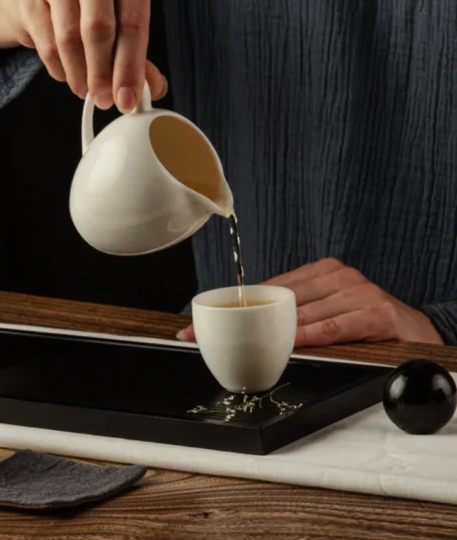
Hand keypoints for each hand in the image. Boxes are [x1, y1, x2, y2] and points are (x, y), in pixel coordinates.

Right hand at [0, 0, 166, 112]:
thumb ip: (140, 62)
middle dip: (102, 72)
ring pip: (69, 37)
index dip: (131, 66)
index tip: (127, 99)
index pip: (133, 22)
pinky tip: (67, 75)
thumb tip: (153, 91)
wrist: (47, 1)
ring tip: (85, 90)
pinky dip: (59, 69)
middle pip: (98, 27)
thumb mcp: (124, 33)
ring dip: (79, 74)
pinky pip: (46, 43)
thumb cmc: (94, 16)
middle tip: (104, 100)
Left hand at [175, 258, 443, 346]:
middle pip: (277, 301)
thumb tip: (244, 327)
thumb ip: (294, 314)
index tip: (197, 323)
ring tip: (236, 346)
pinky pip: (334, 326)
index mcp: (321, 272)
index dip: (231, 307)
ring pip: (302, 314)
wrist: (420, 331)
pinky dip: (310, 336)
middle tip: (202, 338)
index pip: (268, 288)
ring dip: (267, 333)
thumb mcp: (327, 311)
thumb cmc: (369, 323)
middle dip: (237, 322)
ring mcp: (358, 291)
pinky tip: (289, 345)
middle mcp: (337, 276)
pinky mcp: (376, 313)